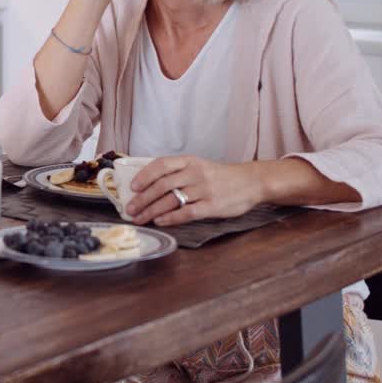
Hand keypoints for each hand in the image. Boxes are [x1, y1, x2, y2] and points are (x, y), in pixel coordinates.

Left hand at [124, 156, 265, 226]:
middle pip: (162, 186)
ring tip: (139, 218)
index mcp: (189, 161)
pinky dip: (171, 218)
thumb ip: (178, 173)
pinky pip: (187, 212)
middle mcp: (195, 173)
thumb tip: (149, 185)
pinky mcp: (212, 205)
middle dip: (143, 199)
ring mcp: (204, 189)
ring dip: (151, 210)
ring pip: (171, 200)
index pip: (161, 165)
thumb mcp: (199, 166)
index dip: (144, 176)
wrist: (251, 182)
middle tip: (130, 209)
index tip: (132, 187)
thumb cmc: (220, 176)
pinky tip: (160, 221)